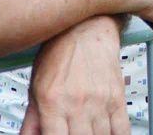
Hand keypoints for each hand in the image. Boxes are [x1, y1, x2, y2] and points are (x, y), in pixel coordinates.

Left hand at [22, 16, 127, 134]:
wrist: (87, 27)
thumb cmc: (60, 52)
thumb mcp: (36, 86)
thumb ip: (31, 120)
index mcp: (52, 102)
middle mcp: (77, 104)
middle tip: (72, 132)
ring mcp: (99, 102)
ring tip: (87, 132)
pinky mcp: (117, 98)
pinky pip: (122, 129)